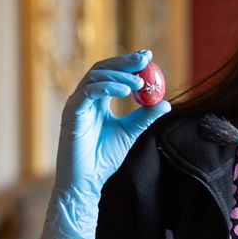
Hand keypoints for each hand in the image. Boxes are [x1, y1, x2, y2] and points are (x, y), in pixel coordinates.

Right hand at [40, 50, 171, 238]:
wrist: (86, 182)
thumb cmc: (103, 159)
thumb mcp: (130, 133)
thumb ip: (145, 117)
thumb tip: (166, 103)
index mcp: (97, 102)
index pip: (112, 74)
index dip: (128, 63)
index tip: (148, 57)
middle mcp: (84, 99)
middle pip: (102, 69)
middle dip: (124, 62)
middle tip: (144, 59)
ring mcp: (76, 105)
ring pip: (96, 77)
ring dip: (119, 76)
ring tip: (140, 83)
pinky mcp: (71, 113)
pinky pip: (89, 92)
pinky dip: (107, 88)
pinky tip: (126, 91)